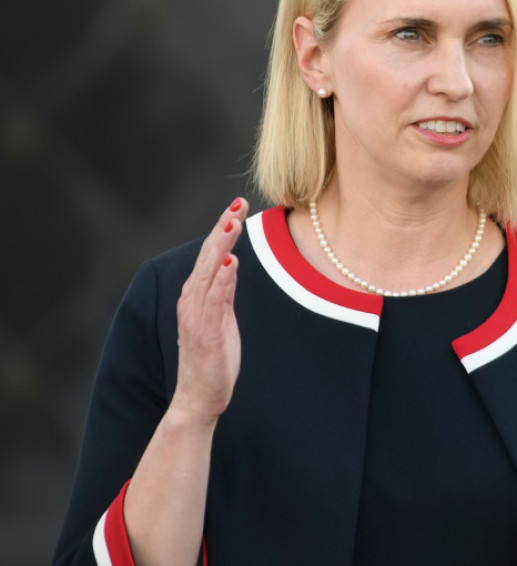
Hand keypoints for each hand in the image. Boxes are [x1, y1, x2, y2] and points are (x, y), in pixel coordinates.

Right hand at [169, 197, 247, 426]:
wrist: (198, 399)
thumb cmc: (212, 359)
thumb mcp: (222, 318)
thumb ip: (224, 291)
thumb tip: (232, 263)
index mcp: (196, 295)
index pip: (211, 254)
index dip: (223, 228)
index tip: (238, 204)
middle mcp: (192, 300)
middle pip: (208, 256)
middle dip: (223, 228)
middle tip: (237, 203)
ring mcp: (197, 316)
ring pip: (209, 273)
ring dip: (221, 247)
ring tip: (233, 223)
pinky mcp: (205, 333)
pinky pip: (215, 302)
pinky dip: (222, 281)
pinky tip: (231, 263)